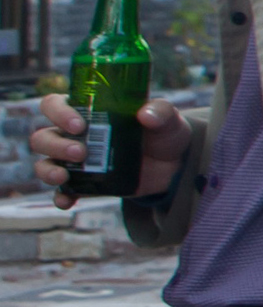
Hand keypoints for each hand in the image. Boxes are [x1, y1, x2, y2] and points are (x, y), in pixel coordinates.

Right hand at [27, 98, 188, 200]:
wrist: (175, 166)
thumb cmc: (164, 133)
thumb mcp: (167, 119)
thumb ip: (160, 112)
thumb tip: (145, 115)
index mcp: (86, 111)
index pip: (54, 105)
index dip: (58, 113)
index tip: (79, 125)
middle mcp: (73, 136)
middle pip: (42, 137)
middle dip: (56, 145)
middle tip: (81, 152)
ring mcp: (75, 162)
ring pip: (44, 164)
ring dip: (49, 171)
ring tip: (65, 177)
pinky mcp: (84, 185)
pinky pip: (62, 193)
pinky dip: (60, 198)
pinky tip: (67, 201)